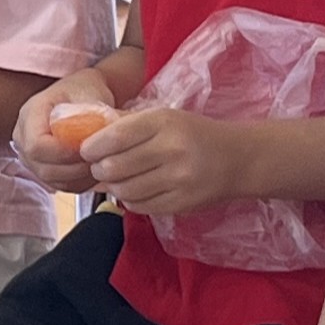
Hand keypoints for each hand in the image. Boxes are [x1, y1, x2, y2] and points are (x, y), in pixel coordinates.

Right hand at [14, 74, 114, 191]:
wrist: (81, 93)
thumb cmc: (86, 89)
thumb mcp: (91, 91)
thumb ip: (92, 112)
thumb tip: (102, 136)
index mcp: (30, 114)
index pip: (37, 146)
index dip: (64, 154)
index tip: (90, 149)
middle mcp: (22, 136)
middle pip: (42, 168)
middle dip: (75, 168)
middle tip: (101, 159)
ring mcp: (29, 155)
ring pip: (50, 179)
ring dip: (79, 177)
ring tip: (100, 162)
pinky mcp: (41, 167)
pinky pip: (59, 184)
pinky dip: (80, 182)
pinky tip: (94, 168)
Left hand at [78, 107, 244, 216]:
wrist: (239, 158)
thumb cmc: (192, 134)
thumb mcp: (164, 119)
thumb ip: (127, 127)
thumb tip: (84, 142)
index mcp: (164, 122)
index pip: (113, 138)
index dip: (91, 148)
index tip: (87, 151)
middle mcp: (172, 149)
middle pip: (112, 167)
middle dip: (99, 169)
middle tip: (101, 167)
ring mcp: (179, 179)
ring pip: (123, 190)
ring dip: (113, 186)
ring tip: (120, 178)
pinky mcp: (182, 202)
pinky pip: (138, 206)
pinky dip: (130, 199)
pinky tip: (137, 189)